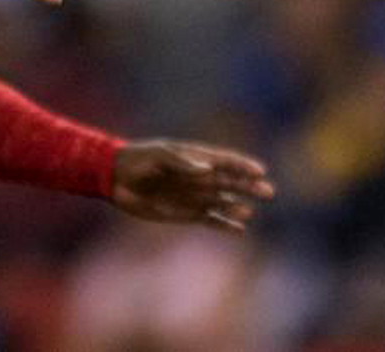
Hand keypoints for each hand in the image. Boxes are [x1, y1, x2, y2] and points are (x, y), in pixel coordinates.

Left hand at [110, 140, 274, 232]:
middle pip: (230, 183)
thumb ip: (181, 161)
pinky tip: (241, 230)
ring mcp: (194, 196)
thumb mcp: (157, 156)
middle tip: (268, 192)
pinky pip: (211, 220)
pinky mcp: (187, 213)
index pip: (225, 161)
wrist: (116, 179)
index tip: (259, 170)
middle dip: (249, 187)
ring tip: (248, 211)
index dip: (242, 165)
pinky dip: (226, 225)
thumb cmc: (137, 160)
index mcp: (194, 158)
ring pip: (224, 203)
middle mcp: (199, 177)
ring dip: (237, 207)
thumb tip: (207, 169)